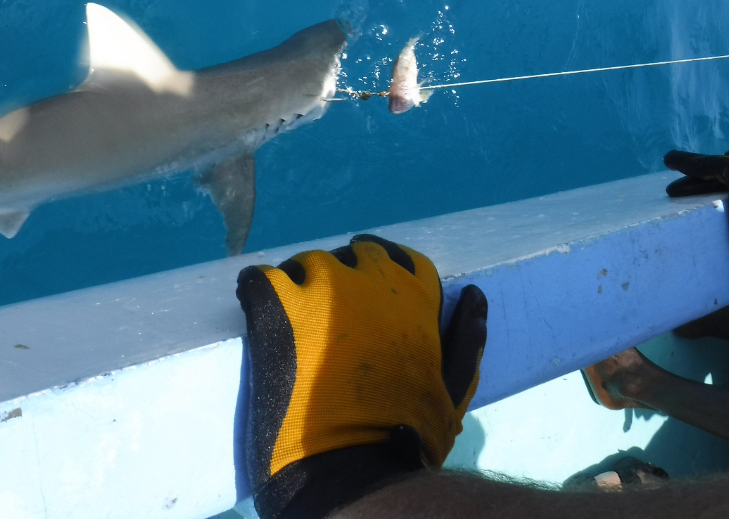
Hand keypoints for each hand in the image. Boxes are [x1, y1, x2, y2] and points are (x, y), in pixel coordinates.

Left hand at [236, 233, 486, 518]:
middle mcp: (367, 276)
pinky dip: (255, 293)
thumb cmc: (408, 435)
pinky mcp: (275, 306)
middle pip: (345, 257)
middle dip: (336, 282)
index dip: (374, 278)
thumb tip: (474, 295)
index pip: (391, 257)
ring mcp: (318, 287)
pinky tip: (258, 319)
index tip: (361, 302)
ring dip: (296, 289)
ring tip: (290, 328)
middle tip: (324, 323)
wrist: (351, 472)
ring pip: (301, 265)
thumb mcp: (453, 388)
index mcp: (412, 292)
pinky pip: (256, 279)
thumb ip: (465, 340)